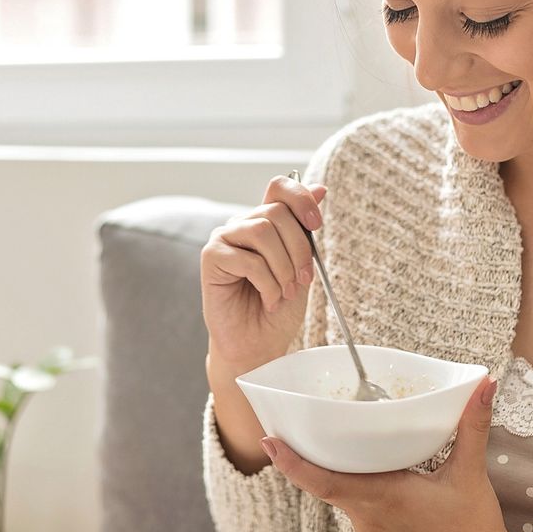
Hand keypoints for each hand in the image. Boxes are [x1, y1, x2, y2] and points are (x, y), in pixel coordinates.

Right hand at [201, 174, 326, 370]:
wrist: (260, 344)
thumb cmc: (280, 305)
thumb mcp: (303, 264)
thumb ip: (306, 229)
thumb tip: (320, 188)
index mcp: (267, 221)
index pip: (280, 187)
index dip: (300, 198)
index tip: (316, 224)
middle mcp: (244, 224)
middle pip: (276, 212)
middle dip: (299, 248)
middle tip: (302, 279)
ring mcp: (225, 238)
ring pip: (262, 231)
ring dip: (283, 267)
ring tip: (284, 292)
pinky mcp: (211, 257)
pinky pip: (248, 259)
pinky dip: (267, 282)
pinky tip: (268, 299)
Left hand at [261, 374, 523, 531]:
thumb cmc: (474, 530)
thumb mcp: (470, 472)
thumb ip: (473, 425)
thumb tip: (484, 385)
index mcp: (383, 498)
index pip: (324, 481)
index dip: (293, 463)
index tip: (270, 442)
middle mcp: (369, 521)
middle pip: (330, 485)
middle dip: (314, 459)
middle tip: (301, 429)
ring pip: (347, 499)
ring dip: (345, 476)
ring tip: (350, 447)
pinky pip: (360, 515)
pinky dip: (361, 494)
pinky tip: (380, 480)